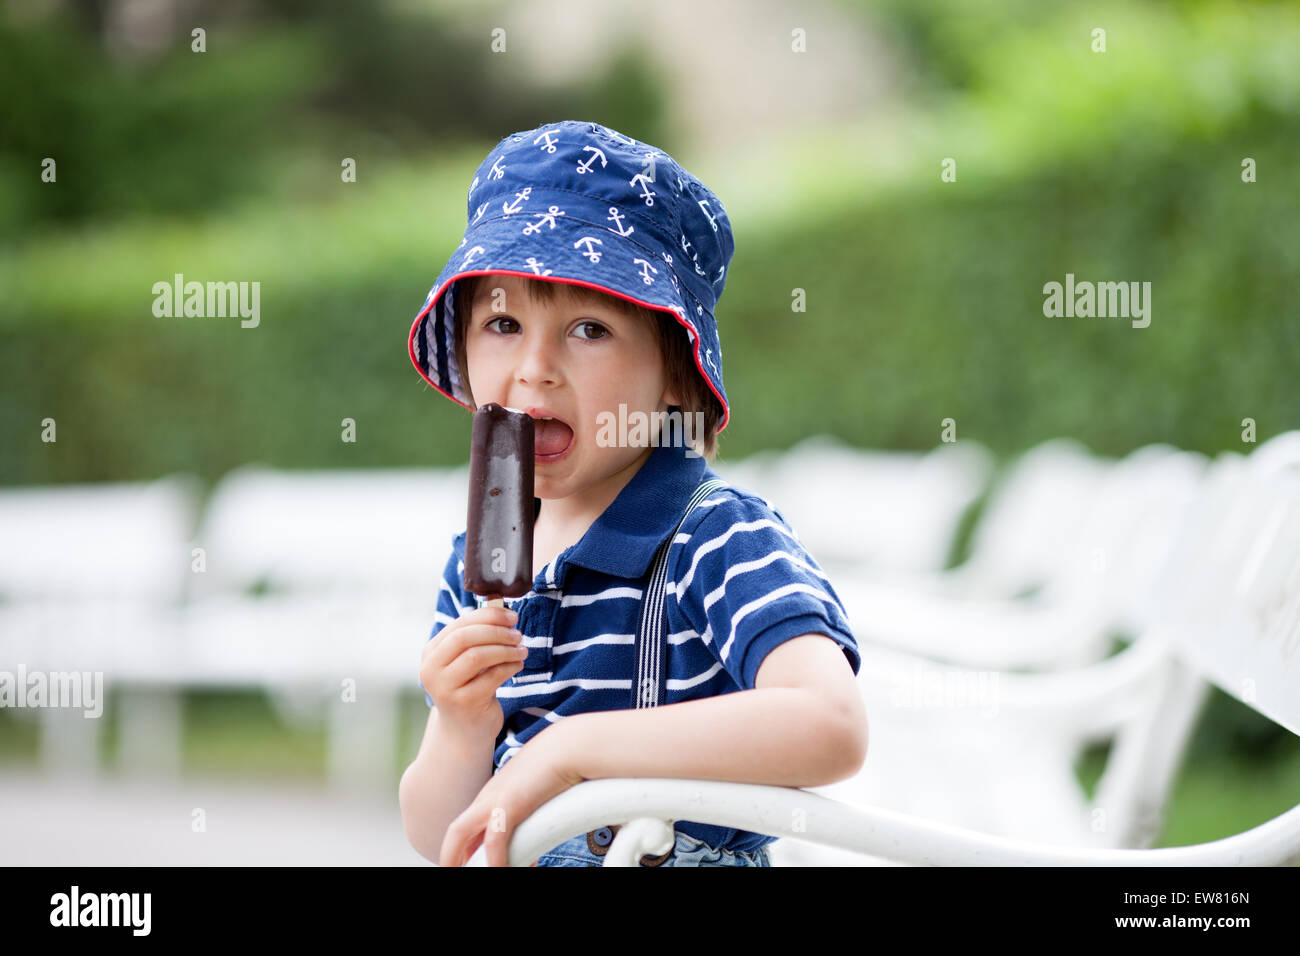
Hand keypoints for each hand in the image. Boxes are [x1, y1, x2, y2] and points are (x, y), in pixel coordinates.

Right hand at [421, 602, 527, 741]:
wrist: (464, 731)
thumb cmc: (470, 687)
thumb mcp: (467, 660)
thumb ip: (477, 637)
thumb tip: (500, 606)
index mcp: (431, 653)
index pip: (459, 625)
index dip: (487, 616)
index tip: (511, 616)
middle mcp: (432, 669)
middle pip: (465, 638)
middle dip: (496, 631)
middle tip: (518, 634)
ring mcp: (445, 688)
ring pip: (477, 656)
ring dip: (505, 649)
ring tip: (521, 650)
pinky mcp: (464, 703)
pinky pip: (491, 677)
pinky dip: (509, 667)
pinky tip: (518, 665)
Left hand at [440, 718, 586, 866]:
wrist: (572, 745)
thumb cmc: (563, 760)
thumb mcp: (541, 783)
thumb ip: (534, 799)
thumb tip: (545, 818)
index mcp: (496, 790)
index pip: (470, 824)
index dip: (470, 848)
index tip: (478, 862)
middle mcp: (489, 795)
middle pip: (456, 831)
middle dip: (452, 855)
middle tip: (456, 871)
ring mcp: (495, 798)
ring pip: (460, 835)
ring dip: (460, 859)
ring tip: (470, 874)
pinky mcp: (509, 804)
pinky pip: (494, 841)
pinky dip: (495, 861)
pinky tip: (501, 871)